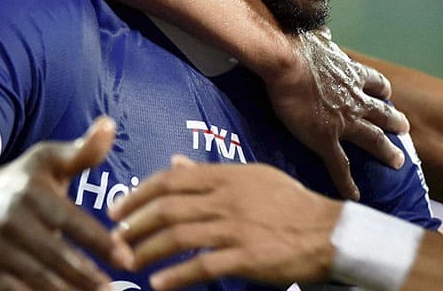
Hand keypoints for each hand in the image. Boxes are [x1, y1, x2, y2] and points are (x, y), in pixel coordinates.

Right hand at [0, 117, 132, 289]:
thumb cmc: (20, 180)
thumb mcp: (48, 159)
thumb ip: (82, 151)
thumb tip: (109, 125)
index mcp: (32, 193)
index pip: (70, 221)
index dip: (99, 242)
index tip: (126, 258)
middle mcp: (12, 222)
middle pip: (55, 255)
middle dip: (87, 276)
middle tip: (117, 289)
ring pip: (38, 278)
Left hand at [110, 155, 341, 289]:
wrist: (327, 231)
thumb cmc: (289, 203)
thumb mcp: (251, 177)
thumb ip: (210, 172)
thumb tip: (174, 164)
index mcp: (227, 176)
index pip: (171, 181)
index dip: (138, 195)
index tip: (118, 210)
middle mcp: (227, 198)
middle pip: (167, 208)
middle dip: (134, 225)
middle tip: (115, 240)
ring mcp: (236, 228)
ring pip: (178, 237)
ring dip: (147, 251)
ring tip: (128, 262)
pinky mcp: (246, 257)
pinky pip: (202, 266)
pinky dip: (176, 276)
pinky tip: (158, 284)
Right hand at [265, 28, 409, 199]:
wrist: (286, 61)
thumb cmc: (297, 45)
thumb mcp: (316, 38)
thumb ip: (323, 40)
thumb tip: (324, 32)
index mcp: (351, 74)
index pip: (374, 83)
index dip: (381, 90)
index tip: (386, 95)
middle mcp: (354, 98)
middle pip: (381, 113)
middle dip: (394, 122)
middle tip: (405, 129)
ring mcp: (344, 121)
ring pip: (373, 140)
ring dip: (387, 151)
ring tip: (398, 162)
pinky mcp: (326, 139)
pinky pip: (340, 166)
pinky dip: (348, 182)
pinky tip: (355, 195)